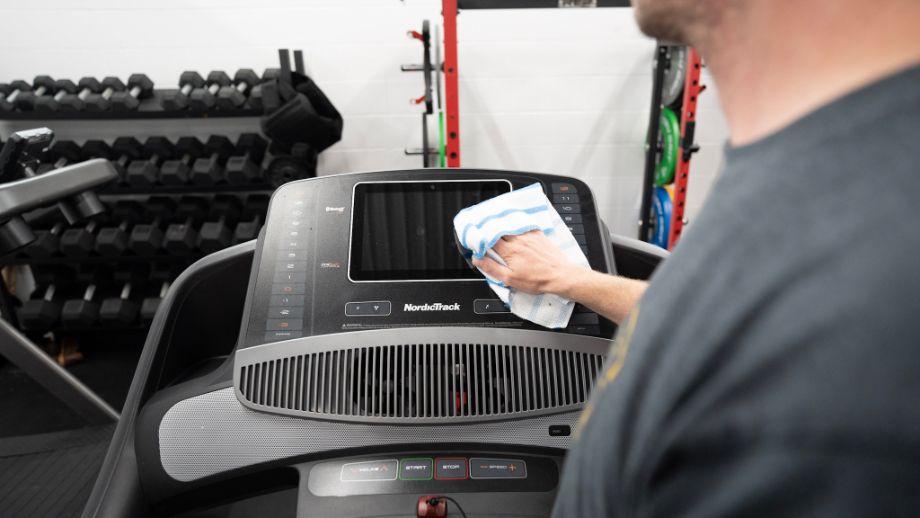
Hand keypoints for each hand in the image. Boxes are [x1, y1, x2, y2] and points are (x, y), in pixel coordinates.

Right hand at [471, 230, 586, 296]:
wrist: (560, 275)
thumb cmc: (536, 280)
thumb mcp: (510, 279)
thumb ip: (492, 268)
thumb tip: (478, 260)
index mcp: (509, 251)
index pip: (489, 239)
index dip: (481, 238)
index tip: (476, 239)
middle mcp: (518, 240)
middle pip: (499, 230)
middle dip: (490, 230)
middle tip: (485, 232)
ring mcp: (529, 236)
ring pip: (511, 226)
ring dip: (503, 227)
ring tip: (498, 229)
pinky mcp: (538, 235)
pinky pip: (524, 226)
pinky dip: (517, 225)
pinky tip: (515, 228)